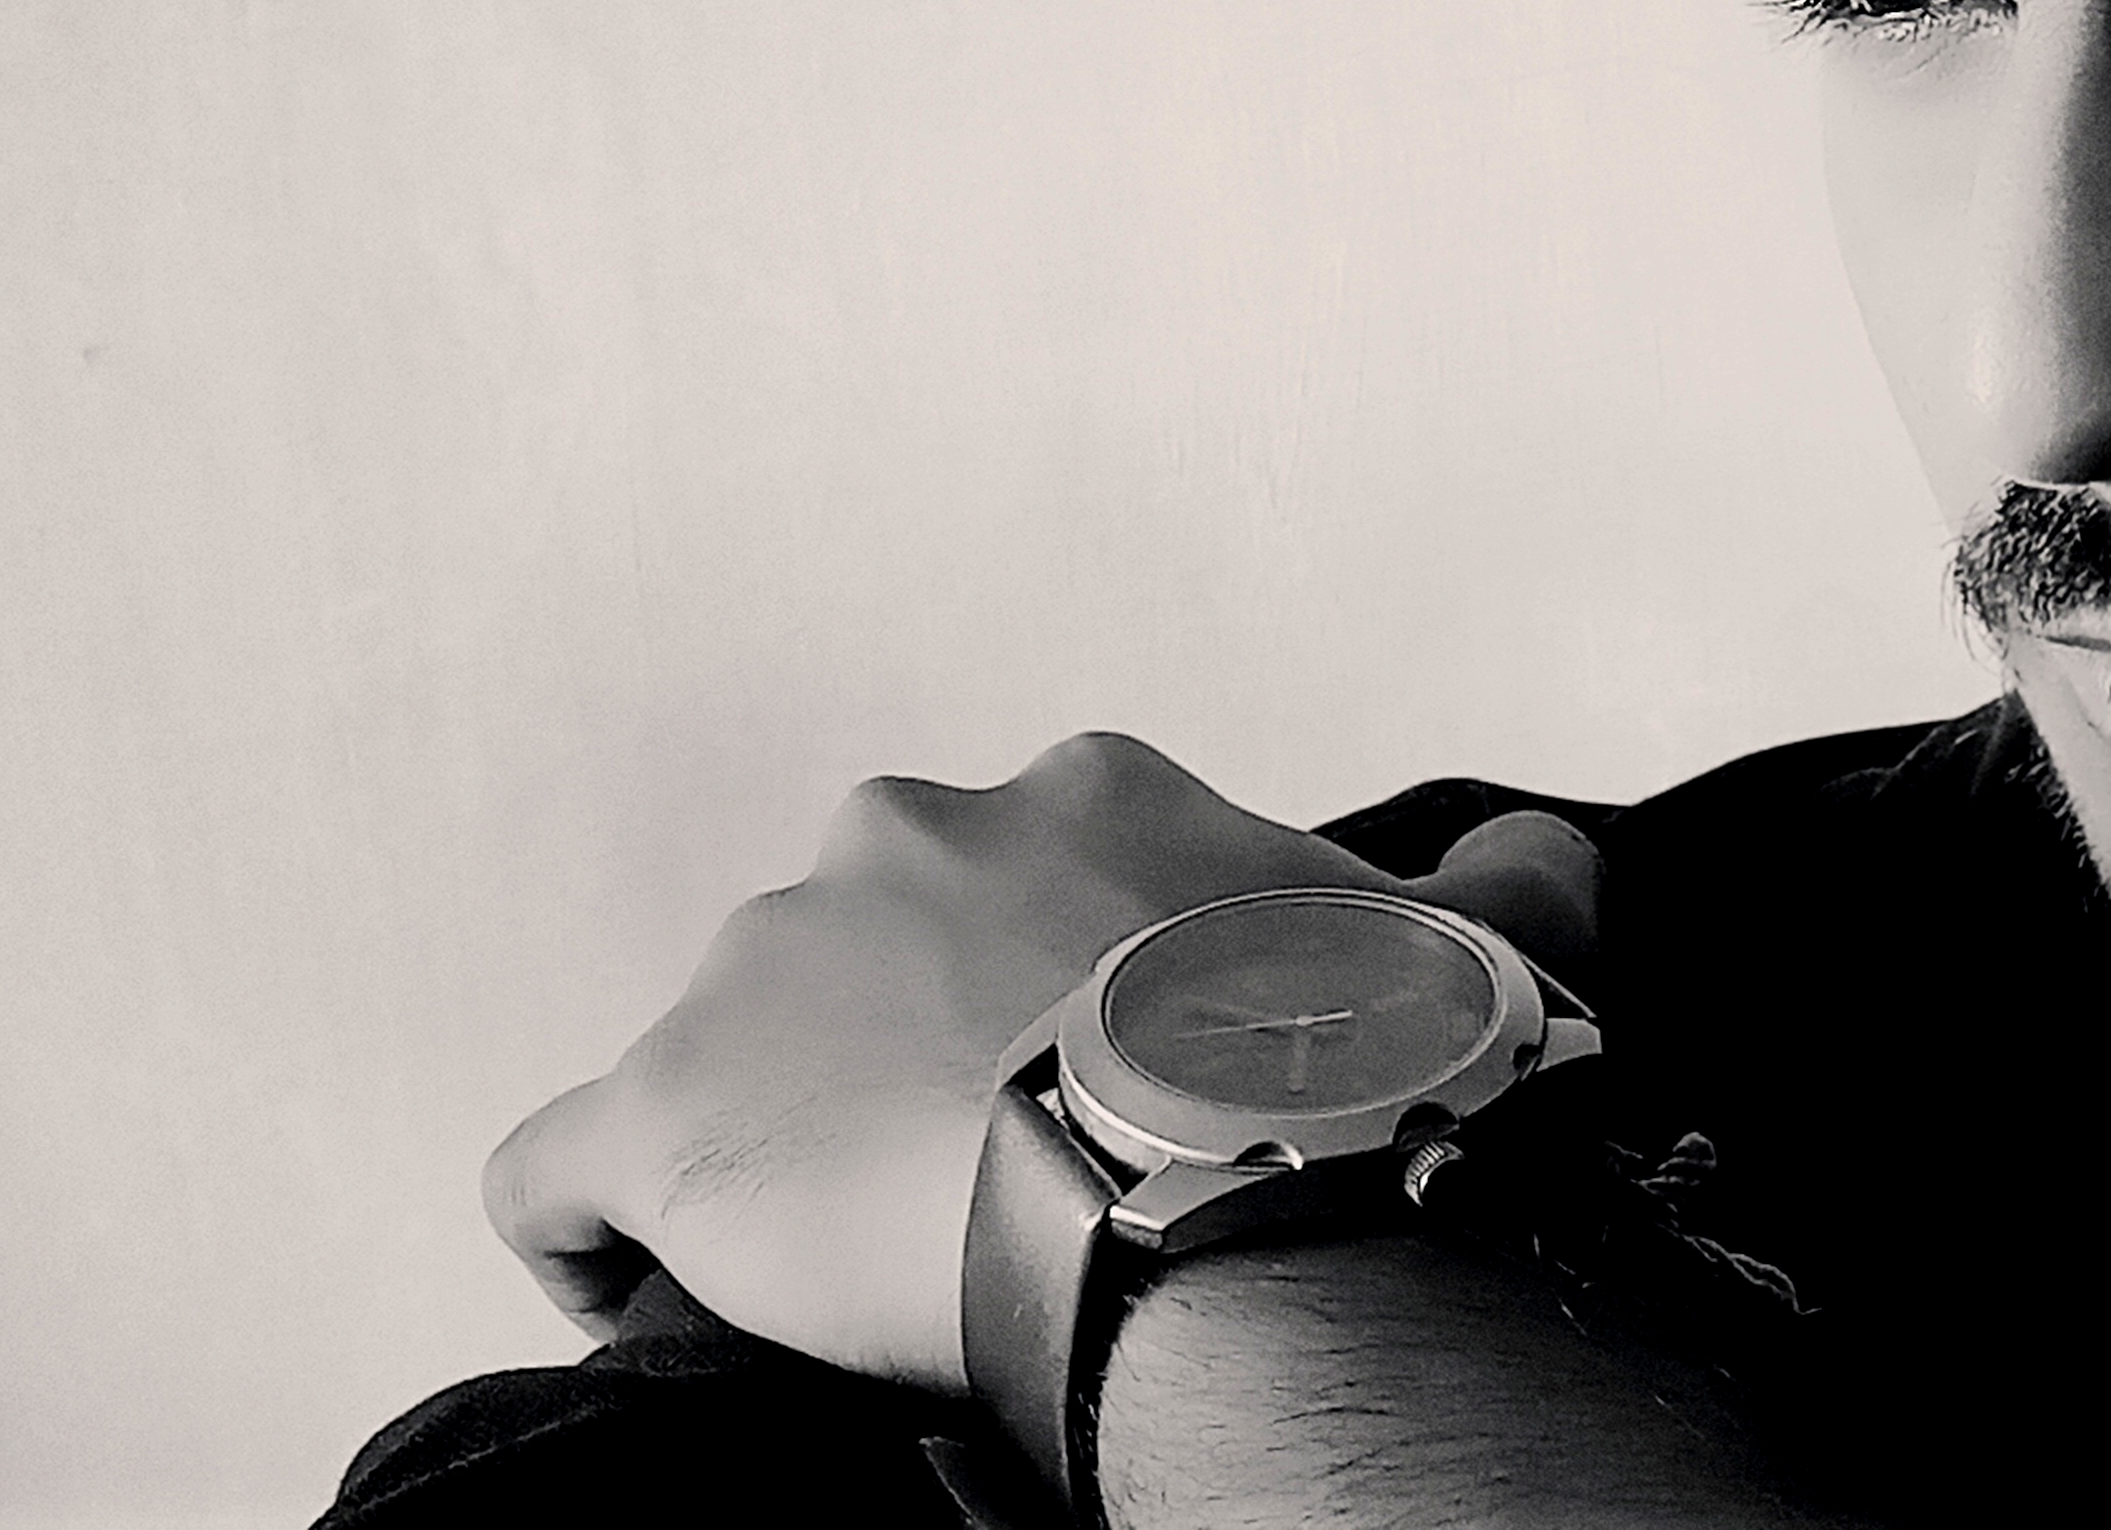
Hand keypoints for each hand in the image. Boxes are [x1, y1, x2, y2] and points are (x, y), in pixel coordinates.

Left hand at [484, 731, 1601, 1391]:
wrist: (1224, 1176)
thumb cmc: (1339, 1075)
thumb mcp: (1456, 953)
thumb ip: (1500, 889)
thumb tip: (1550, 858)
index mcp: (1082, 798)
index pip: (1041, 880)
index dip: (1070, 995)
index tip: (1112, 1091)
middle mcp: (906, 838)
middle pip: (874, 949)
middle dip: (917, 1056)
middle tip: (998, 1189)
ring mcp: (765, 969)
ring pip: (735, 1053)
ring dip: (784, 1143)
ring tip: (861, 1275)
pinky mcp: (662, 1111)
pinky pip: (560, 1176)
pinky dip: (594, 1242)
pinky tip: (649, 1311)